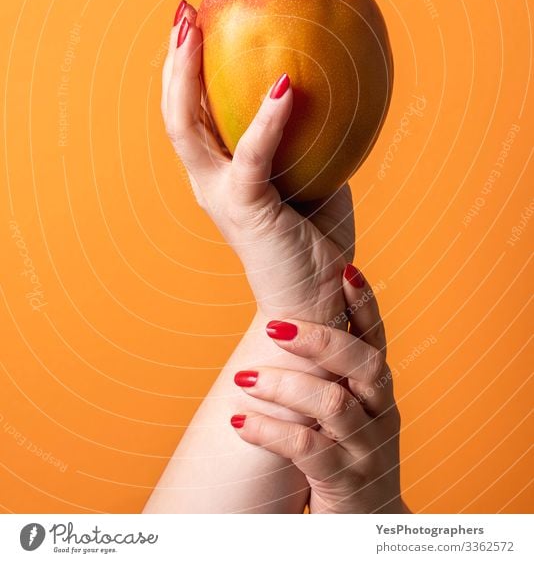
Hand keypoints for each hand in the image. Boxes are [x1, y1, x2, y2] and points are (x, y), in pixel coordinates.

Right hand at [161, 0, 354, 320]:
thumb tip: (333, 88)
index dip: (184, 70)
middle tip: (184, 12)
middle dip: (173, 61)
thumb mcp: (316, 177)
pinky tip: (285, 84)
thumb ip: (311, 140)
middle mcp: (208, 181)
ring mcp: (220, 194)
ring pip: (185, 127)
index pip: (191, 114)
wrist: (313, 301)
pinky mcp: (245, 209)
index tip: (193, 24)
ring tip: (197, 29)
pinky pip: (252, 155)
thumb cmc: (315, 239)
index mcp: (219, 173)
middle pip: (173, 112)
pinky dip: (266, 119)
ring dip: (185, 76)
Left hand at [230, 268, 409, 512]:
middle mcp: (380, 412)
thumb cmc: (344, 456)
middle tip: (276, 326)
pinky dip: (270, 430)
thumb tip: (284, 319)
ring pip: (333, 403)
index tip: (344, 269)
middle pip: (363, 361)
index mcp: (376, 389)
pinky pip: (309, 450)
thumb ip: (328, 371)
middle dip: (320, 339)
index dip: (364, 302)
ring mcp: (368, 449)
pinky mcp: (348, 483)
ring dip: (284, 385)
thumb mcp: (343, 411)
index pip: (375, 336)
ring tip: (243, 379)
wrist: (365, 529)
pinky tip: (240, 423)